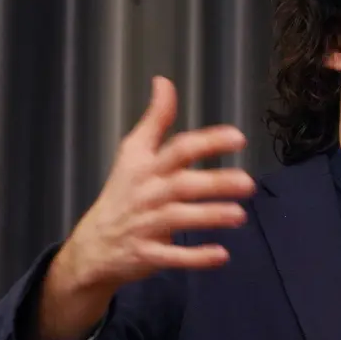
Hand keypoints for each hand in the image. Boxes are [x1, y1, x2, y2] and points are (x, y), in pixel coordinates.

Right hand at [64, 75, 255, 290]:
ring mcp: (145, 225)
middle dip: (215, 182)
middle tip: (248, 183)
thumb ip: (155, 119)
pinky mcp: (147, 254)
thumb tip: (164, 82)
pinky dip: (195, 257)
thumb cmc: (122, 193)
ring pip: (179, 219)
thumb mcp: (133, 152)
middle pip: (182, 184)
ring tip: (239, 216)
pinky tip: (222, 255)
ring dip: (209, 216)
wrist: (92, 246)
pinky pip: (172, 256)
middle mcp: (147, 193)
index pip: (179, 148)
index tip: (239, 137)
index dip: (208, 141)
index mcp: (146, 166)